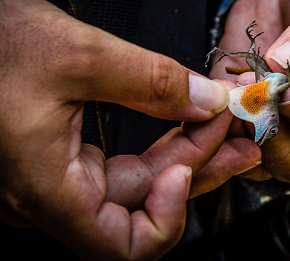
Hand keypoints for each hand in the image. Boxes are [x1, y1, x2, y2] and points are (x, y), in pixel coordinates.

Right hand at [0, 0, 260, 259]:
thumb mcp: (78, 54)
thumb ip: (151, 83)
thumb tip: (206, 102)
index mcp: (44, 188)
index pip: (121, 245)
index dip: (167, 217)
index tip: (192, 167)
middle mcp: (49, 193)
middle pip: (141, 201)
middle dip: (197, 167)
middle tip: (239, 141)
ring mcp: (56, 176)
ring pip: (136, 180)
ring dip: (185, 153)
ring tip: (225, 129)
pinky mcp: (63, 155)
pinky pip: (122, 161)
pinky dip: (159, 142)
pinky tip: (188, 120)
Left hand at [209, 0, 289, 184]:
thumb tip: (289, 67)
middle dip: (272, 134)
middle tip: (252, 94)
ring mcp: (289, 142)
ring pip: (260, 163)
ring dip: (240, 130)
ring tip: (234, 90)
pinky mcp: (252, 131)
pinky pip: (231, 147)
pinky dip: (221, 127)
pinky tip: (219, 94)